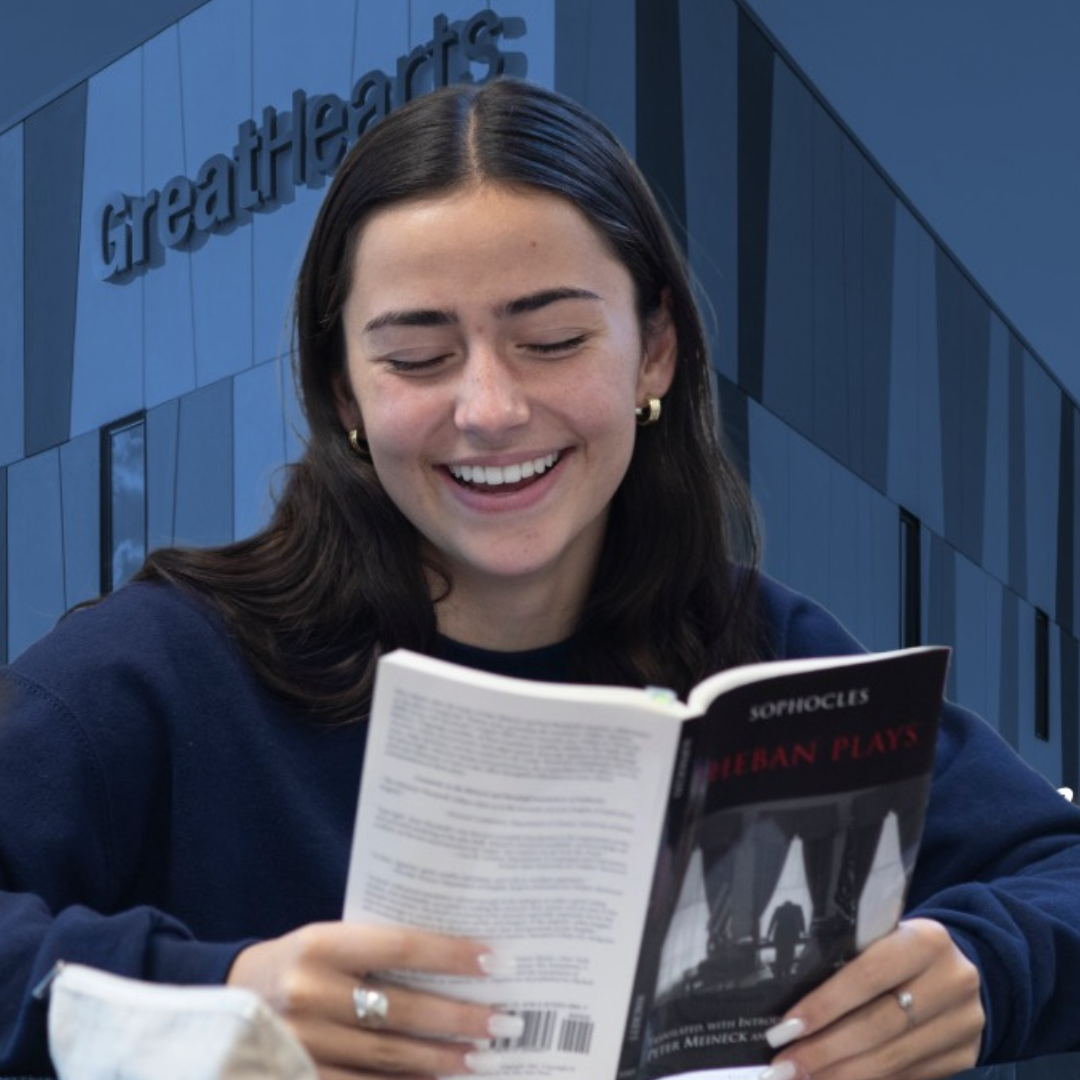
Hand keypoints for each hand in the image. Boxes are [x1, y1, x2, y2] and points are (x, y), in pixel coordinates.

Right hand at [228, 921, 515, 1078]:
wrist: (228, 995)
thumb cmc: (298, 960)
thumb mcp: (329, 940)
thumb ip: (377, 950)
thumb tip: (454, 963)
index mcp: (320, 944)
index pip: (399, 947)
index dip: (448, 955)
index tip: (491, 961)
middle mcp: (307, 992)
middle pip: (400, 1009)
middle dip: (457, 1017)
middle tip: (502, 1022)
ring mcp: (300, 1041)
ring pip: (386, 1056)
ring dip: (439, 1058)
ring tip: (479, 1057)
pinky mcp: (295, 1075)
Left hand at [761, 918, 983, 1079]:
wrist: (961, 967)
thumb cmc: (900, 949)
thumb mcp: (882, 939)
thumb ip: (849, 962)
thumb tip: (790, 1010)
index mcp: (925, 940)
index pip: (867, 976)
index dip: (824, 1006)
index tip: (785, 1029)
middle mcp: (952, 980)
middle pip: (878, 1025)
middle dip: (825, 1050)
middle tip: (785, 1066)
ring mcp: (964, 1022)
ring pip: (892, 1058)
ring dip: (841, 1075)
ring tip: (802, 1079)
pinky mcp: (967, 1055)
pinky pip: (909, 1076)